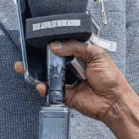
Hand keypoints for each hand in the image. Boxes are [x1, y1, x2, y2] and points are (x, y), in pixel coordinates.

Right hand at [14, 41, 130, 122]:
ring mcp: (66, 81)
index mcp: (79, 54)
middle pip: (51, 60)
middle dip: (37, 56)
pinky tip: (41, 84)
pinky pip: (50, 90)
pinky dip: (43, 88)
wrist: (114, 100)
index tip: (37, 38)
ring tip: (24, 66)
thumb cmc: (110, 77)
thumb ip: (76, 47)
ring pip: (47, 74)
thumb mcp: (96, 54)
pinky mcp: (64, 94)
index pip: (62, 45)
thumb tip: (56, 45)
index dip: (50, 42)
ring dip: (35, 71)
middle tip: (26, 51)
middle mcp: (71, 67)